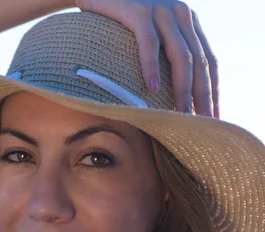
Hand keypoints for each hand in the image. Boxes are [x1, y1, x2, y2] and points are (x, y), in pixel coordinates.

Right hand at [75, 0, 217, 117]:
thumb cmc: (118, 18)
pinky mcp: (139, 11)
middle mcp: (181, 14)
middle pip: (200, 61)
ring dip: (182, 88)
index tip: (213, 115)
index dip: (213, 89)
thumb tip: (163, 93)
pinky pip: (149, 43)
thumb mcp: (149, 31)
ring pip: (181, 56)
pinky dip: (151, 67)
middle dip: (203, 95)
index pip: (209, 60)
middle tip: (202, 121)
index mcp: (188, 22)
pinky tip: (151, 88)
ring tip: (180, 112)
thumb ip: (163, 50)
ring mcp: (161, 11)